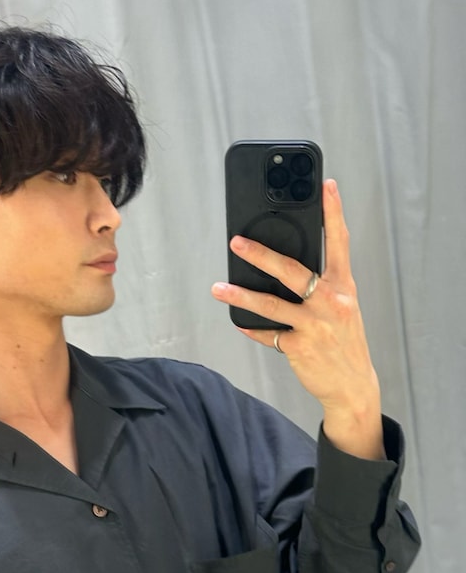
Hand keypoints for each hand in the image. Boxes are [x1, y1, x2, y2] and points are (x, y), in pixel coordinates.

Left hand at [211, 179, 384, 459]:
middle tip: (236, 242)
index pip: (339, 242)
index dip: (333, 213)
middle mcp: (332, 302)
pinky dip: (251, 326)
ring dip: (240, 295)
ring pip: (271, 304)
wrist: (353, 386)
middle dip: (261, 254)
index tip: (326, 186)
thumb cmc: (343, 339)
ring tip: (218, 288)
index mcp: (343, 286)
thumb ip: (321, 283)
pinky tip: (238, 320)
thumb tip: (280, 263)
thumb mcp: (341, 306)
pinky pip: (267, 333)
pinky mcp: (299, 347)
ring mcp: (316, 326)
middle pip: (292, 270)